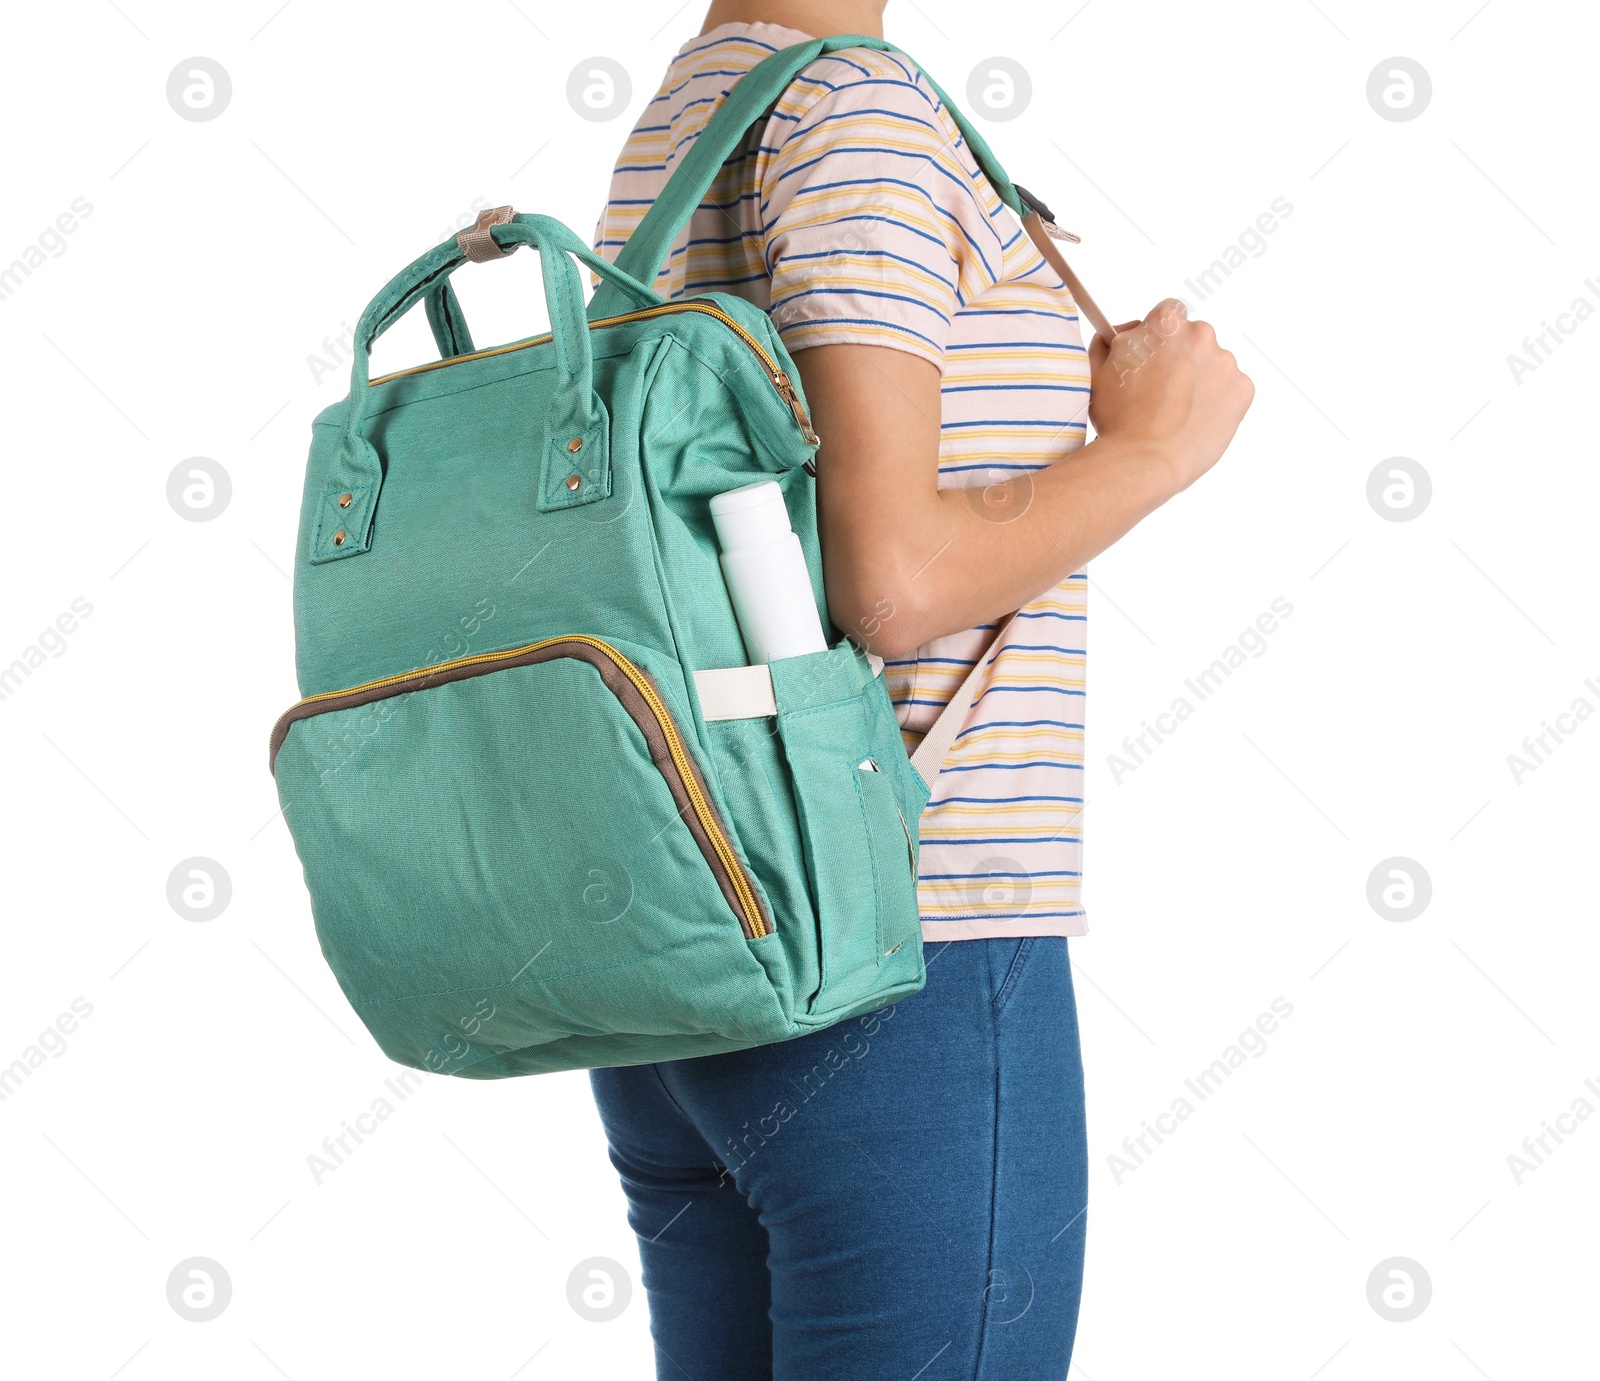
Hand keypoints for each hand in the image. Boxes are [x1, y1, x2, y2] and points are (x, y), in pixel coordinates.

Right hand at [1087, 299, 1253, 495]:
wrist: (1145, 460)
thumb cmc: (1118, 419)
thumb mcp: (1098, 371)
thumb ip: (1109, 341)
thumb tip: (1118, 334)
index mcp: (1166, 323)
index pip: (1168, 313)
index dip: (1158, 335)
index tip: (1152, 355)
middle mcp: (1201, 335)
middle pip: (1194, 338)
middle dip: (1180, 358)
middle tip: (1161, 391)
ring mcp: (1225, 362)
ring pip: (1213, 365)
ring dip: (1199, 380)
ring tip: (1177, 412)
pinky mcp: (1243, 389)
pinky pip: (1230, 389)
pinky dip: (1217, 401)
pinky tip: (1195, 420)